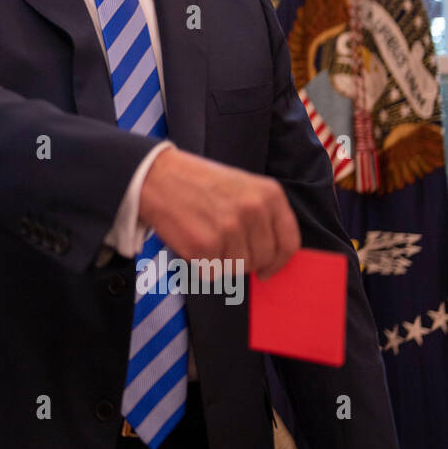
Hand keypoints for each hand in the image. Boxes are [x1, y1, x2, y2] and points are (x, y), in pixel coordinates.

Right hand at [138, 147, 299, 278]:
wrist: (158, 176)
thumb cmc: (199, 183)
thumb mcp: (243, 187)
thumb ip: (263, 216)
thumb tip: (271, 256)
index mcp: (269, 194)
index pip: (289, 242)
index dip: (279, 261)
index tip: (268, 269)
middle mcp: (253, 211)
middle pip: (263, 259)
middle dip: (245, 260)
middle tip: (224, 245)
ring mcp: (229, 229)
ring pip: (238, 268)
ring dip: (222, 261)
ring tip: (206, 235)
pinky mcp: (205, 246)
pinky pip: (213, 272)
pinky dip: (201, 263)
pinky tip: (192, 240)